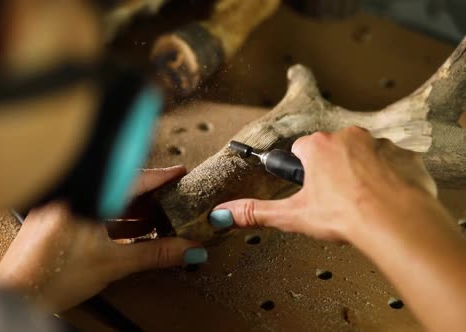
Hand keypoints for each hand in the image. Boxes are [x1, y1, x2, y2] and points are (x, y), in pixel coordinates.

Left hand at [0, 166, 205, 312]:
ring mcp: (65, 205)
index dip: (161, 176)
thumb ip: (154, 254)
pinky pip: (96, 209)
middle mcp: (73, 194)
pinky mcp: (61, 217)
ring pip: (109, 199)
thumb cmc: (50, 278)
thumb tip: (186, 249)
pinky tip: (132, 230)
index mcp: (86, 196)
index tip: (180, 174)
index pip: (134, 178)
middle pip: (122, 187)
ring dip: (134, 210)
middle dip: (151, 196)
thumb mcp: (113, 264)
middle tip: (173, 199)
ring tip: (158, 219)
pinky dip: (117, 218)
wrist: (20, 295)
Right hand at [209, 126, 436, 241]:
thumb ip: (256, 212)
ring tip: (360, 202)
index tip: (310, 188)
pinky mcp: (405, 155)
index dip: (304, 172)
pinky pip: (392, 163)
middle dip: (332, 171)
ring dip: (360, 173)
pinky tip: (383, 199)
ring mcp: (378, 144)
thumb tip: (225, 212)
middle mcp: (347, 137)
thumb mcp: (293, 215)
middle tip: (335, 200)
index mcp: (317, 146)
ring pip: (363, 156)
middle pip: (333, 150)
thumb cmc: (346, 215)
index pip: (302, 150)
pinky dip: (388, 178)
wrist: (395, 221)